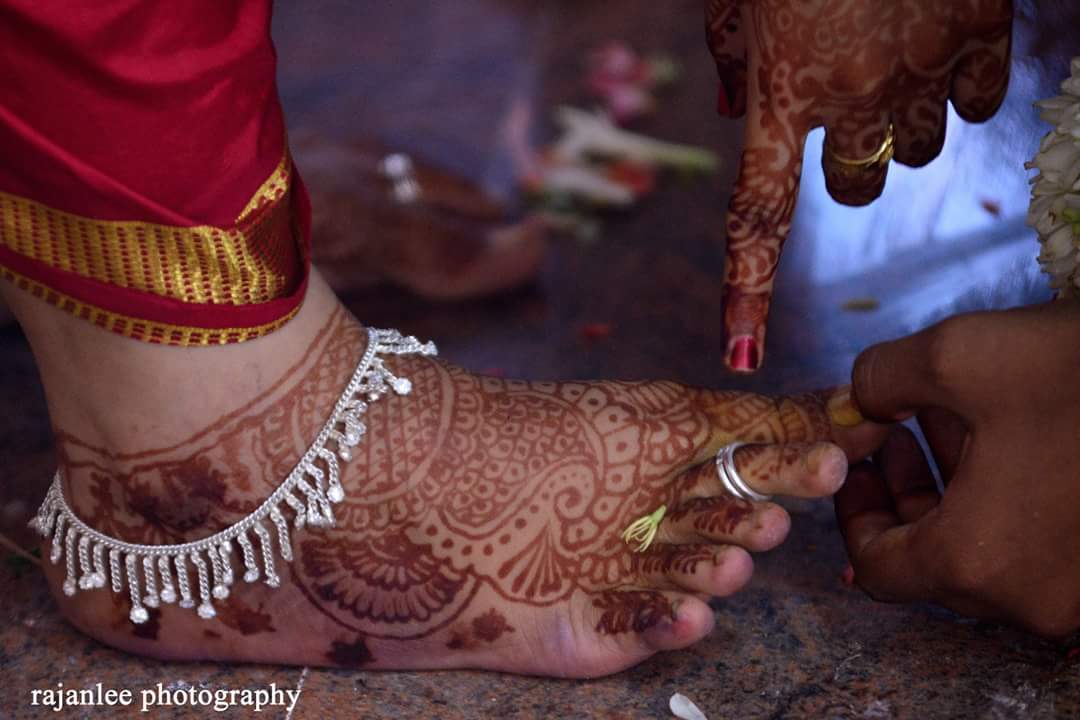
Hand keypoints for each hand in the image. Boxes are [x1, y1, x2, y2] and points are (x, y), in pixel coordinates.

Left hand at [705, 0, 1012, 370]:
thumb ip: (731, 60)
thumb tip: (736, 110)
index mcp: (782, 92)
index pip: (757, 216)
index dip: (747, 290)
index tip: (740, 348)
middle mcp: (855, 98)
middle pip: (854, 187)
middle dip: (845, 162)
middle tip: (842, 109)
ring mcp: (924, 73)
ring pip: (915, 150)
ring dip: (899, 124)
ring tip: (890, 57)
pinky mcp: (980, 38)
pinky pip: (975, 105)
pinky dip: (956, 88)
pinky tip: (939, 43)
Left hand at [836, 301, 1079, 637]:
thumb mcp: (956, 354)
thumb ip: (878, 379)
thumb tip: (856, 400)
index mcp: (979, 563)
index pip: (880, 568)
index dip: (855, 512)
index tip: (859, 463)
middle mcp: (1032, 596)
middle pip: (934, 559)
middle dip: (906, 490)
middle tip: (893, 431)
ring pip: (990, 548)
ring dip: (955, 486)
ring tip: (940, 414)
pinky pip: (1040, 544)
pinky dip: (1007, 496)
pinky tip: (1002, 428)